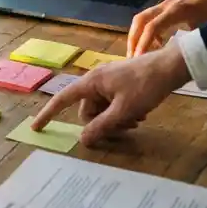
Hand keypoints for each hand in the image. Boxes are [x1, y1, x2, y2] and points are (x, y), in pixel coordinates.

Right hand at [31, 44, 190, 145]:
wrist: (170, 67)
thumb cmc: (145, 86)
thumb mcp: (124, 111)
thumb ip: (102, 126)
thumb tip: (82, 140)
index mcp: (91, 83)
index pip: (62, 99)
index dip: (48, 114)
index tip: (36, 127)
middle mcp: (96, 80)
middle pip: (87, 110)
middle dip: (101, 123)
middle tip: (123, 129)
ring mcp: (108, 82)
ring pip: (101, 109)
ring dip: (115, 120)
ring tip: (135, 121)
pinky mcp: (120, 84)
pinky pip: (112, 104)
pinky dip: (122, 113)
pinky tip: (138, 115)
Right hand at [127, 0, 206, 56]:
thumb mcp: (206, 30)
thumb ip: (191, 43)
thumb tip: (180, 62)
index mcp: (176, 11)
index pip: (152, 27)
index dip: (143, 44)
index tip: (138, 60)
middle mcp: (166, 6)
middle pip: (139, 20)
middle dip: (133, 40)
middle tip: (131, 58)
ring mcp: (164, 5)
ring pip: (141, 19)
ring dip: (136, 36)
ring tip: (137, 54)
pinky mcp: (165, 8)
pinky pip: (149, 19)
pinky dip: (146, 33)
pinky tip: (153, 46)